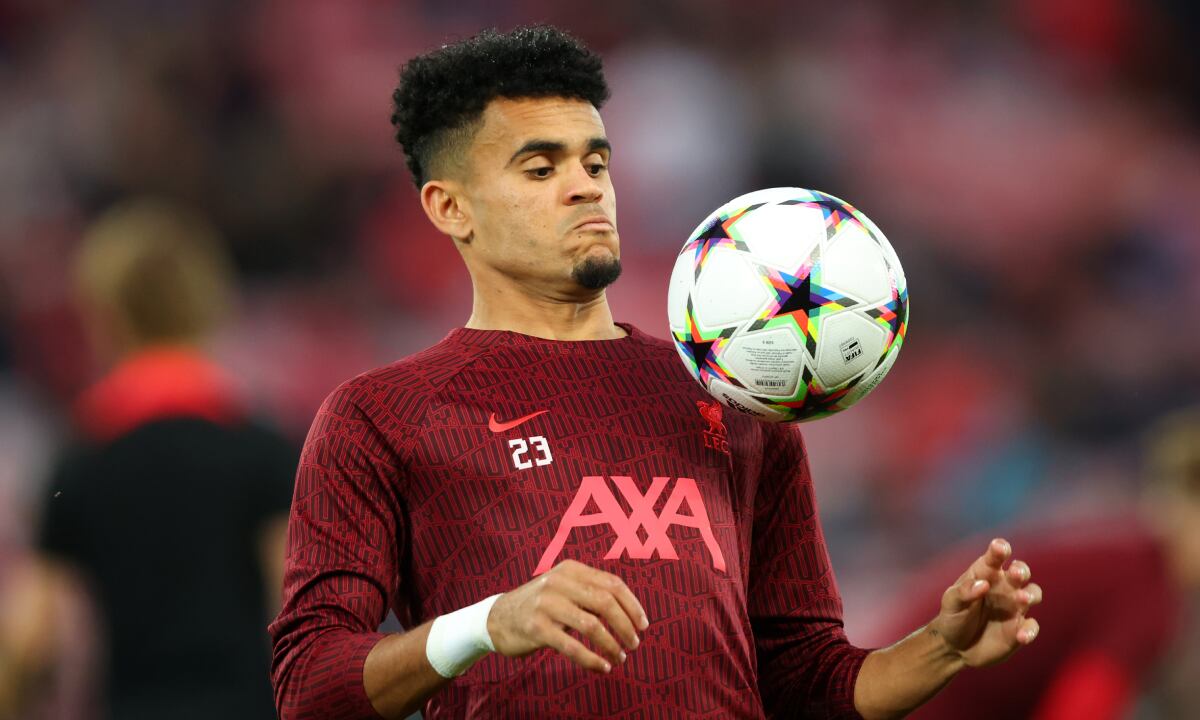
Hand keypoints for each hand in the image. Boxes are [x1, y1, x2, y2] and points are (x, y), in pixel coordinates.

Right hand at [487, 559, 648, 673]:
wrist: (496, 618)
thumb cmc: (539, 606)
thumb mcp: (563, 588)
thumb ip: (590, 593)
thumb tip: (630, 613)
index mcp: (571, 569)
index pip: (612, 583)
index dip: (633, 605)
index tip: (644, 625)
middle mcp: (559, 582)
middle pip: (606, 602)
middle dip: (626, 626)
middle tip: (634, 644)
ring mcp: (546, 604)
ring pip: (592, 625)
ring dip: (611, 645)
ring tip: (620, 658)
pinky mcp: (537, 628)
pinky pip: (572, 646)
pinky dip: (592, 659)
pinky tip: (602, 667)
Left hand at [928, 538, 1042, 667]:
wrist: (955, 647)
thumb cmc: (953, 616)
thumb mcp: (951, 602)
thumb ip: (963, 591)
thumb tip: (982, 584)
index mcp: (985, 573)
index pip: (995, 557)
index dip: (999, 549)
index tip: (1000, 548)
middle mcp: (1004, 587)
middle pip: (1020, 572)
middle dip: (1021, 570)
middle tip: (1015, 574)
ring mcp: (1014, 607)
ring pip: (1032, 594)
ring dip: (1030, 595)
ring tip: (1022, 599)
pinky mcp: (1019, 629)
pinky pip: (1031, 626)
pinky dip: (1029, 630)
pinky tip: (1021, 636)